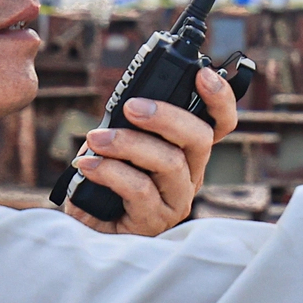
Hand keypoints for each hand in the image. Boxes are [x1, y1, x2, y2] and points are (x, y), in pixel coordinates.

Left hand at [62, 66, 240, 236]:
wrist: (82, 227)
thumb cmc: (102, 181)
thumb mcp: (118, 144)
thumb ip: (130, 123)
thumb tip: (128, 101)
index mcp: (187, 151)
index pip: (219, 123)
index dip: (220, 97)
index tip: (202, 75)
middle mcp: (191, 174)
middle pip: (200, 138)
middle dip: (166, 116)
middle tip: (131, 106)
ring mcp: (176, 200)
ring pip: (170, 163)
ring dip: (128, 143)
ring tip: (96, 139)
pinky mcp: (155, 221)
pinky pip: (140, 190)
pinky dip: (110, 171)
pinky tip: (88, 164)